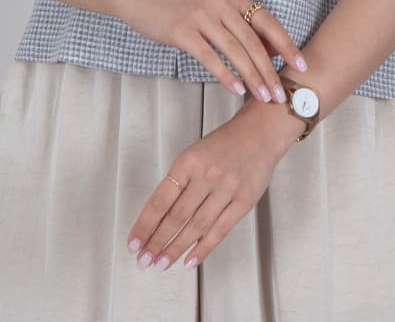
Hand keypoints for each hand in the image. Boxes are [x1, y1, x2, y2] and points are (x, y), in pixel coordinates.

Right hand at [119, 0, 307, 102]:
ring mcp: (202, 16)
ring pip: (235, 51)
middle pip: (253, 41)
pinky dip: (225, 75)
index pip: (268, 22)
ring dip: (252, 77)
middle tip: (281, 93)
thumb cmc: (183, 8)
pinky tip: (236, 90)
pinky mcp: (183, 31)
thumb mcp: (217, 11)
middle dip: (270, 70)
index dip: (287, 45)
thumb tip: (272, 51)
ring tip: (263, 97)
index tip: (302, 65)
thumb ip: (242, 28)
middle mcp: (222, 4)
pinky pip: (209, 57)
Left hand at [126, 100, 300, 271]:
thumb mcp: (195, 153)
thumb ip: (179, 182)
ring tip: (162, 263)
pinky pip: (220, 230)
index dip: (145, 225)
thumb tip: (157, 218)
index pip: (160, 200)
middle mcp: (207, 174)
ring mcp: (227, 188)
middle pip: (176, 217)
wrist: (261, 131)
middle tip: (144, 259)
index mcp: (189, 161)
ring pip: (195, 227)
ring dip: (175, 249)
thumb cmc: (226, 143)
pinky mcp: (244, 200)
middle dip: (157, 242)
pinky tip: (190, 260)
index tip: (134, 243)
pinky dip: (203, 249)